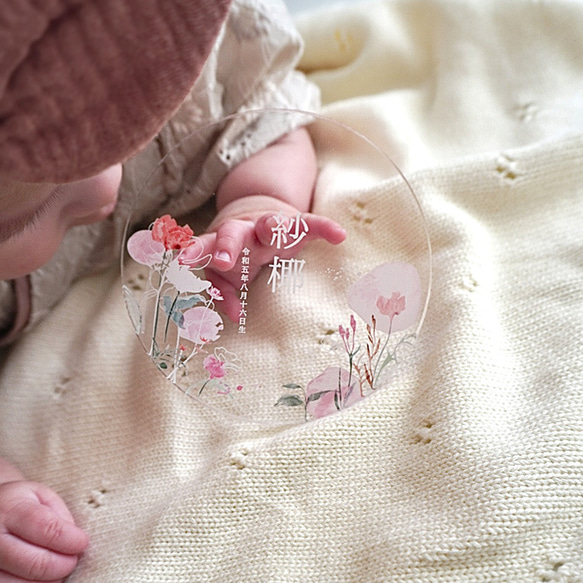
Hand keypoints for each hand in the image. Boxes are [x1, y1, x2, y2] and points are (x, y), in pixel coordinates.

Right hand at [0, 481, 87, 581]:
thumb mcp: (41, 497)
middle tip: (73, 560)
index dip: (70, 539)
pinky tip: (41, 578)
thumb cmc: (20, 504)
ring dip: (49, 581)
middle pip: (35, 563)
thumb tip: (75, 540)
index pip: (46, 528)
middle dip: (63, 565)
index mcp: (11, 511)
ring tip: (57, 568)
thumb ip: (58, 515)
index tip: (82, 543)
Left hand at [196, 195, 345, 320]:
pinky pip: (311, 224)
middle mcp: (244, 231)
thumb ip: (223, 290)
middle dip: (227, 245)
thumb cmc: (241, 250)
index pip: (209, 247)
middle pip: (232, 233)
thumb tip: (234, 315)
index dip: (198, 254)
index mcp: (223, 244)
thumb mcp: (227, 269)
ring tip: (274, 231)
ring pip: (270, 223)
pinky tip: (338, 236)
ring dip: (272, 227)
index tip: (184, 262)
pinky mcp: (296, 224)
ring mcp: (270, 226)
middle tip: (222, 260)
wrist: (260, 211)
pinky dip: (324, 228)